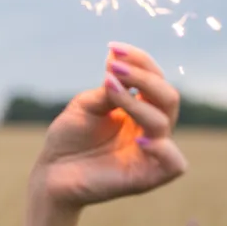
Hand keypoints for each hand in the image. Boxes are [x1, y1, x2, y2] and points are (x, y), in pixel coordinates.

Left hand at [31, 41, 187, 208]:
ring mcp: (150, 153)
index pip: (154, 80)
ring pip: (163, 122)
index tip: (113, 48)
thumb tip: (118, 61)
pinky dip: (163, 149)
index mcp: (139, 109)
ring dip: (136, 102)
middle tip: (114, 69)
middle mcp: (149, 129)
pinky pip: (174, 164)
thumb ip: (109, 90)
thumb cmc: (68, 137)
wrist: (51, 172)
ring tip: (110, 90)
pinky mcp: (146, 177)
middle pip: (167, 97)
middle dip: (144, 77)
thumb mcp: (87, 106)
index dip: (139, 61)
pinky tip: (138, 137)